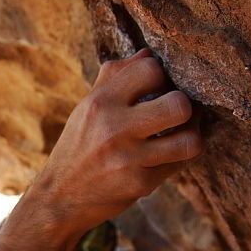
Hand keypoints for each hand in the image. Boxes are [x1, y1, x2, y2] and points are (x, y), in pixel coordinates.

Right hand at [36, 49, 202, 232]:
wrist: (58, 197)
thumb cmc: (77, 147)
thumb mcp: (86, 109)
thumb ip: (115, 78)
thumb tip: (148, 53)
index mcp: (100, 102)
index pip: (150, 68)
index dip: (161, 76)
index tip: (158, 88)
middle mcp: (114, 128)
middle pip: (179, 104)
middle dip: (185, 107)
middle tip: (176, 113)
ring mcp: (129, 158)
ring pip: (190, 140)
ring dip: (191, 136)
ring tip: (182, 134)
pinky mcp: (140, 184)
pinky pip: (179, 164)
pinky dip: (176, 159)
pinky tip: (165, 156)